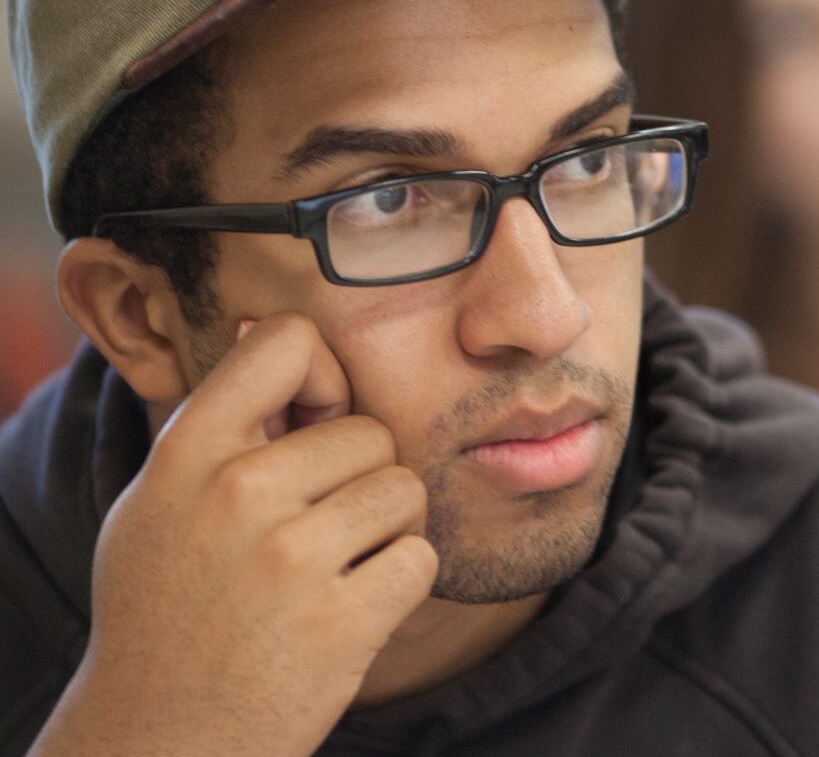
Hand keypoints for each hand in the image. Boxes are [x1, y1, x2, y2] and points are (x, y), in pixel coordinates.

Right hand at [29, 313, 437, 756]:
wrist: (157, 740)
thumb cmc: (167, 611)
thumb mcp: (158, 505)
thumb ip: (221, 428)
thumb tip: (286, 341)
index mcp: (187, 455)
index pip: (287, 340)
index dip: (323, 376)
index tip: (314, 422)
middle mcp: (238, 494)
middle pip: (372, 431)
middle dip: (360, 479)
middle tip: (315, 534)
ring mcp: (291, 558)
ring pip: (406, 491)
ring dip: (386, 532)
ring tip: (331, 572)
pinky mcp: (342, 620)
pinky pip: (421, 558)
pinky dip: (400, 585)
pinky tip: (350, 610)